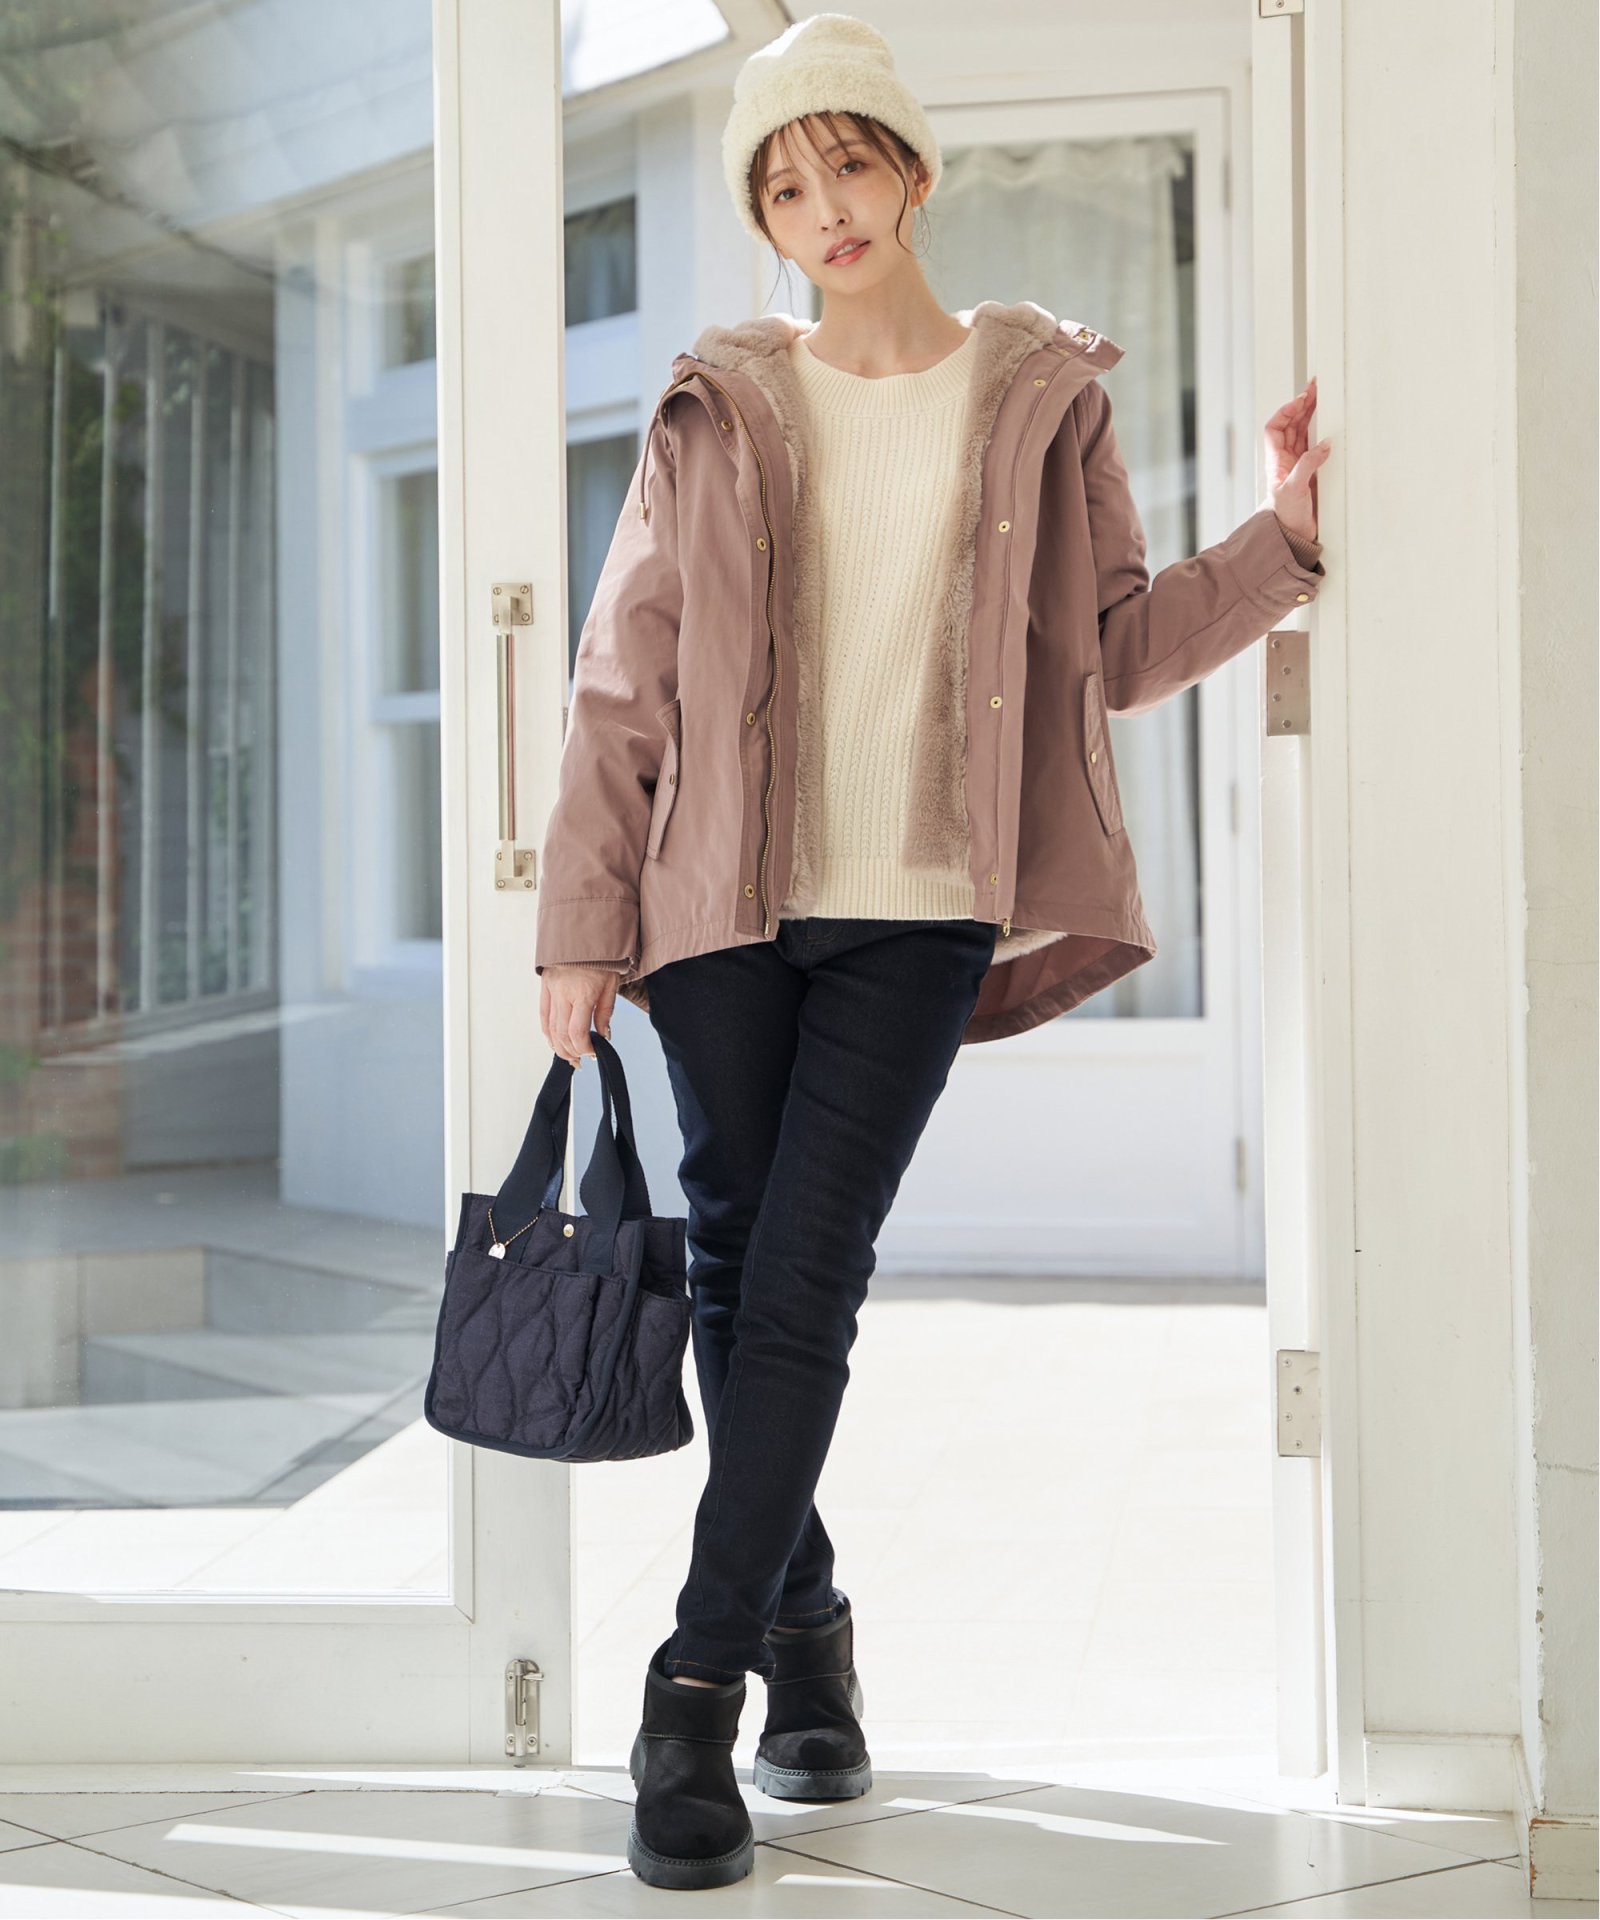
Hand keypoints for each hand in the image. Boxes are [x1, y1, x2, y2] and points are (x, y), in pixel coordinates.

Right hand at [540, 965, 617, 1068]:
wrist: (585, 932)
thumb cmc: (603, 956)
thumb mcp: (611, 984)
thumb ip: (605, 1011)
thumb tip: (603, 1035)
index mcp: (583, 992)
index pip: (577, 1031)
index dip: (583, 1048)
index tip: (592, 1053)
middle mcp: (564, 992)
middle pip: (561, 1034)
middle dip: (571, 1051)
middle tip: (580, 1060)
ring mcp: (551, 989)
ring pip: (549, 1027)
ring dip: (558, 1046)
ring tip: (568, 1055)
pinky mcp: (544, 986)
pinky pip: (543, 1015)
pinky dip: (548, 1032)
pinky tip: (555, 1041)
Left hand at [1264, 376, 1329, 546]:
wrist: (1292, 536)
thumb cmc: (1286, 516)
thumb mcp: (1294, 490)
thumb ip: (1308, 465)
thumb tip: (1324, 444)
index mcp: (1276, 461)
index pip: (1275, 428)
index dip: (1286, 411)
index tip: (1301, 400)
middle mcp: (1286, 459)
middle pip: (1291, 424)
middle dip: (1302, 405)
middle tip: (1316, 388)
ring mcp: (1298, 464)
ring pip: (1303, 432)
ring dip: (1311, 414)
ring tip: (1322, 396)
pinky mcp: (1311, 471)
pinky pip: (1315, 445)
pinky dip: (1321, 431)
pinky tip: (1330, 422)